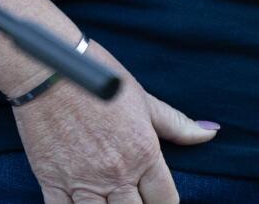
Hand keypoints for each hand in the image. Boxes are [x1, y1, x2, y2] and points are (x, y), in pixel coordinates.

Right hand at [11, 40, 217, 203]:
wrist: (47, 69)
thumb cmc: (98, 75)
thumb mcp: (142, 98)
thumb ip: (176, 124)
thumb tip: (210, 133)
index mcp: (143, 152)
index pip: (166, 201)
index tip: (158, 200)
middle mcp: (116, 172)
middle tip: (133, 199)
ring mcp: (83, 181)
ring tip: (111, 203)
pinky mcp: (52, 182)